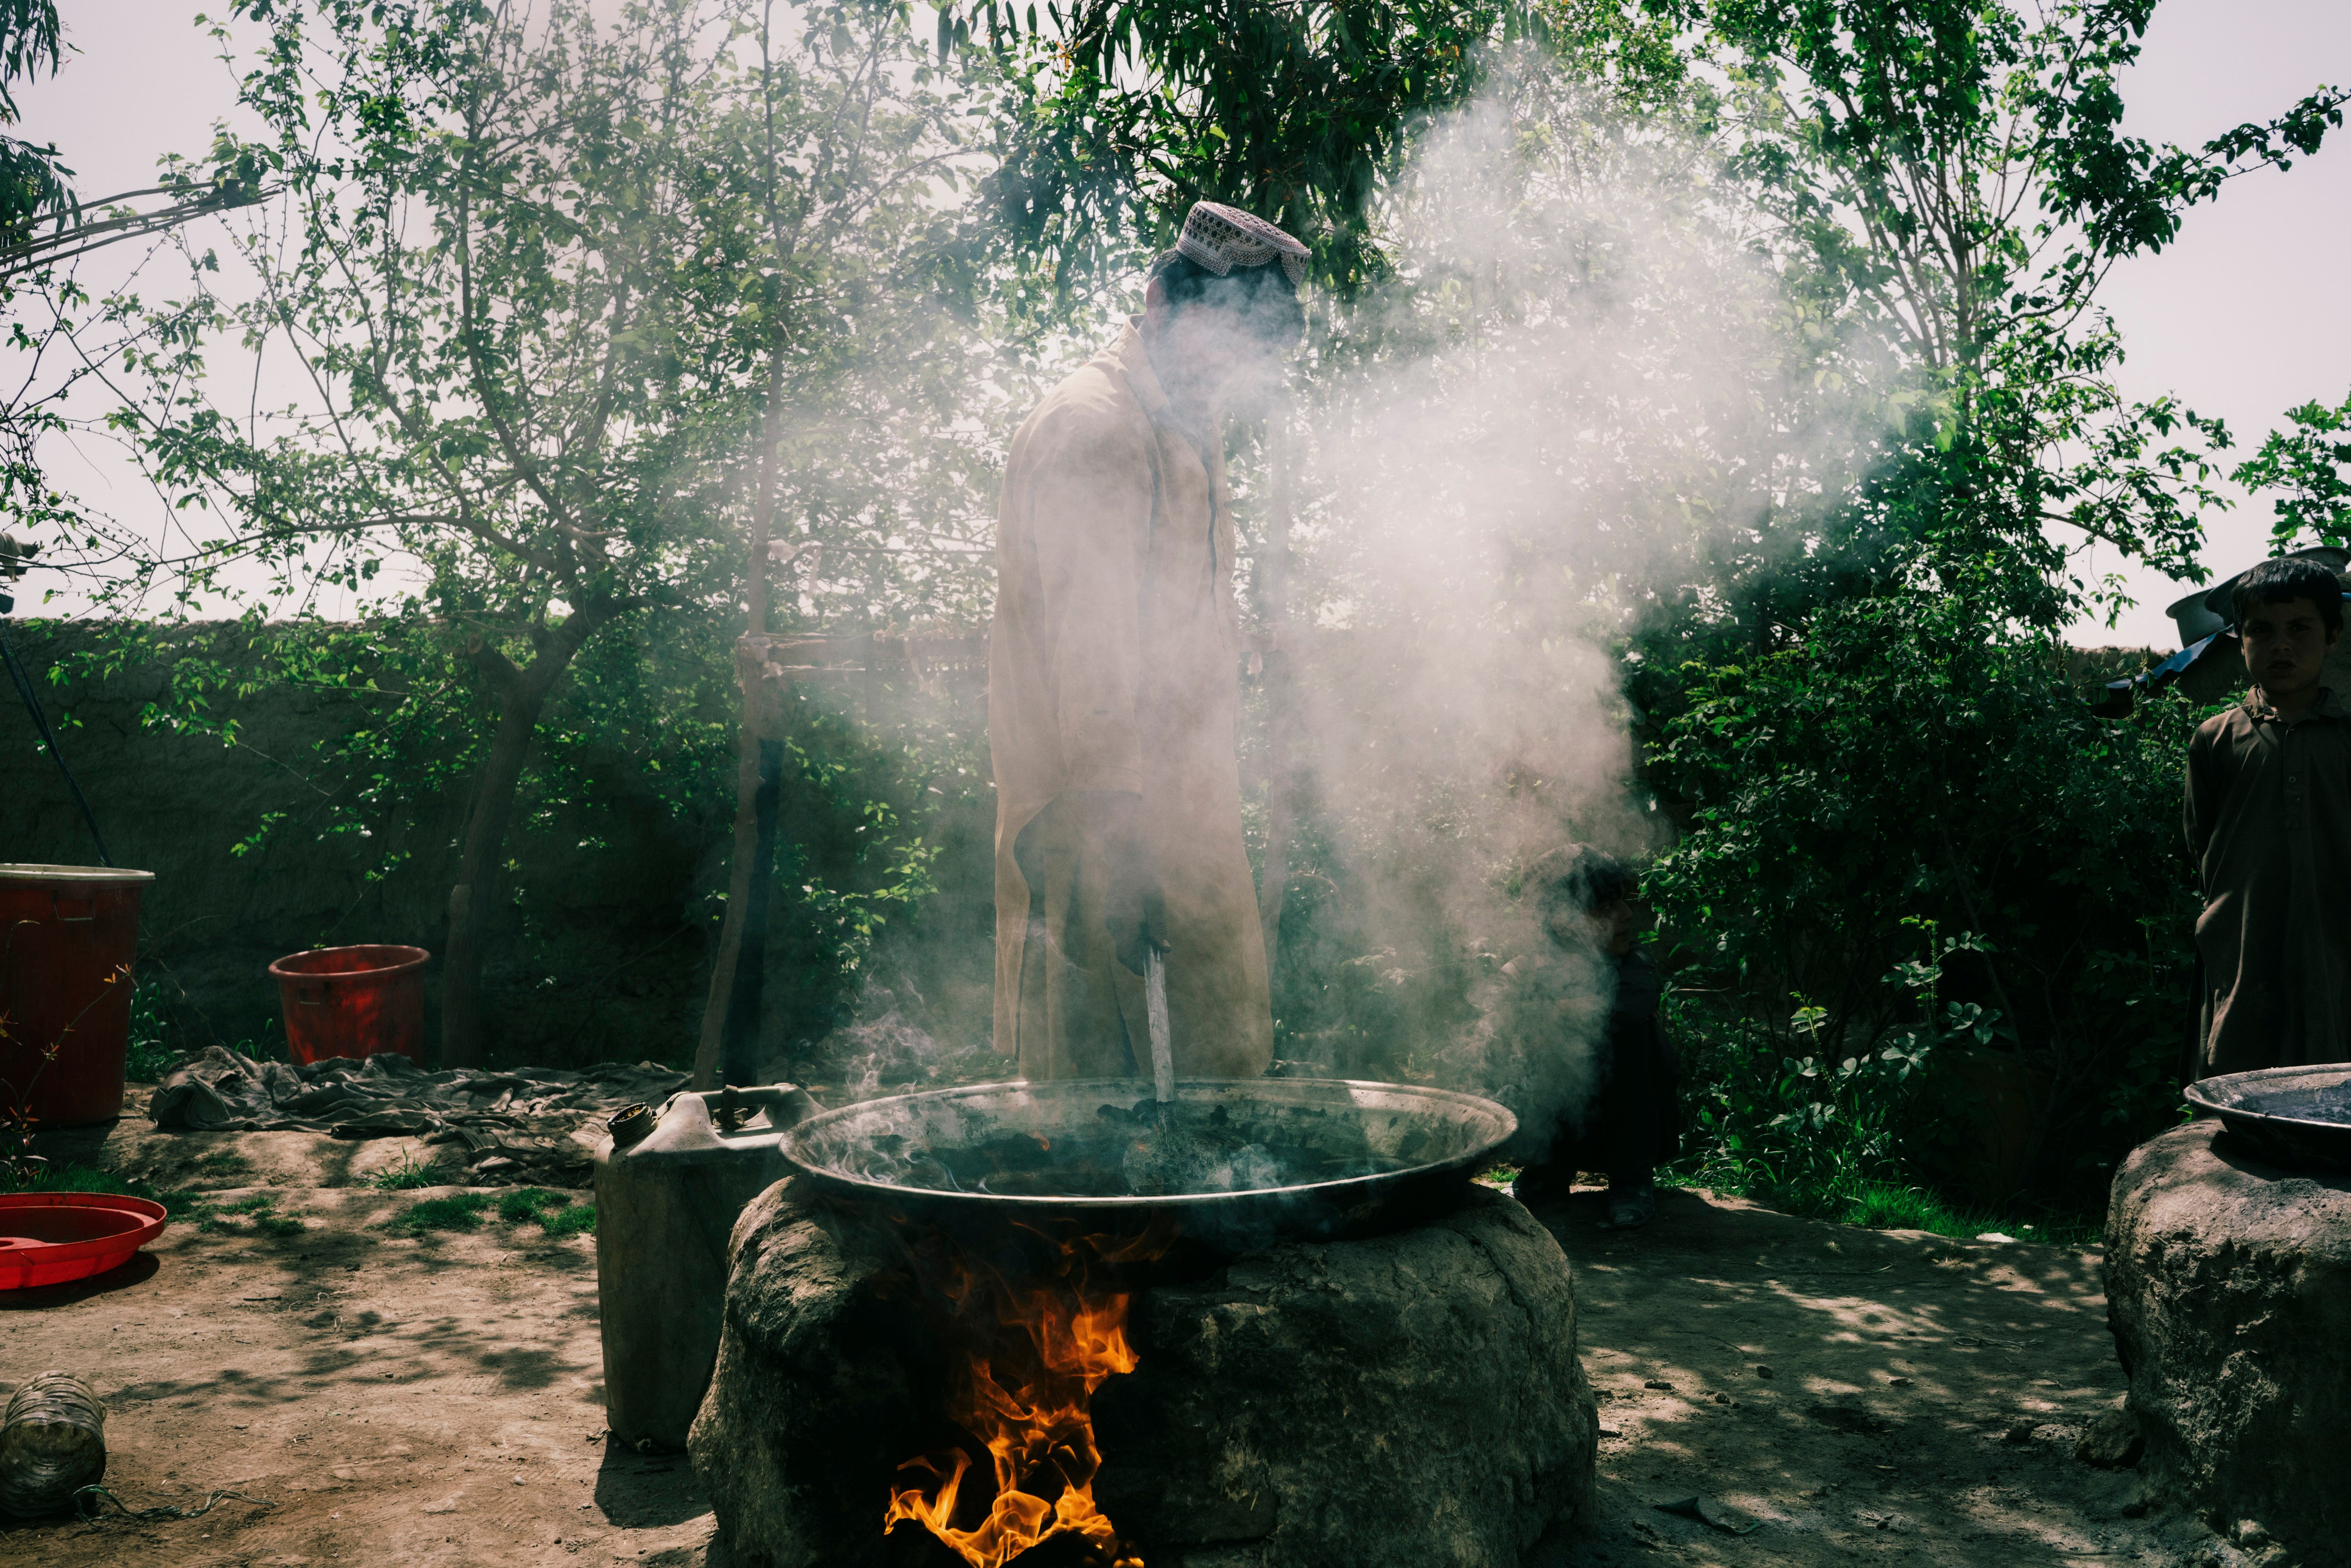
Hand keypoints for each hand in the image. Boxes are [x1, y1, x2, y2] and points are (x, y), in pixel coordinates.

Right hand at [1073, 791, 1167, 975]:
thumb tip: (1165, 949)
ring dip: (1135, 945)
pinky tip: (1144, 927)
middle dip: (1137, 959)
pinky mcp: (1111, 911)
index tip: (1148, 974)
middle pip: (1123, 951)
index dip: (1136, 968)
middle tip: (1154, 961)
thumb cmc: (1144, 878)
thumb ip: (1158, 928)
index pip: (1126, 955)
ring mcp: (1110, 917)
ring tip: (1153, 943)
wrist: (1127, 857)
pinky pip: (1120, 929)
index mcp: (1125, 923)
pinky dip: (1131, 934)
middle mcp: (1114, 923)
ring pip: (1122, 940)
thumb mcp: (1156, 903)